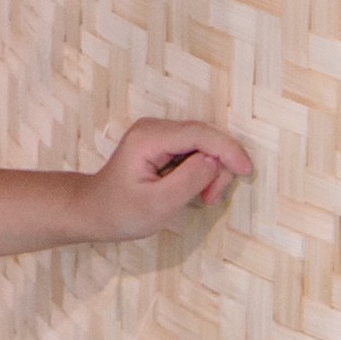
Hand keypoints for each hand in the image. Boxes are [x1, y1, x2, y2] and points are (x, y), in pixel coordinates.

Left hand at [72, 117, 252, 243]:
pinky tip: (196, 190)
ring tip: (201, 199)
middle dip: (218, 167)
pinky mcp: (164, 143)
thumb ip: (188, 180)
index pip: (199, 133)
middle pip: (205, 137)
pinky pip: (196, 150)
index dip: (227, 149)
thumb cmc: (121, 212)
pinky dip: (203, 171)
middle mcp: (155, 128)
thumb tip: (215, 160)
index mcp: (149, 137)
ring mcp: (159, 133)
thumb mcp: (157, 204)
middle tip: (210, 199)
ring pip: (204, 144)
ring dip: (211, 171)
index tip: (246, 171)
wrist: (95, 211)